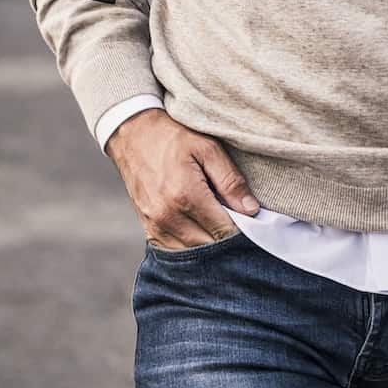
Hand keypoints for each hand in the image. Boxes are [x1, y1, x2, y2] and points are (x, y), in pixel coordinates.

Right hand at [107, 108, 258, 248]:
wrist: (133, 135)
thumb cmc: (174, 138)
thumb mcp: (208, 149)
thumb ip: (231, 181)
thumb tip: (251, 210)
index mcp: (186, 196)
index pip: (223, 230)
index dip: (243, 230)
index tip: (253, 223)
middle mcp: (168, 216)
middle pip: (208, 245)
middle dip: (227, 239)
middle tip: (240, 224)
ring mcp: (155, 225)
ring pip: (191, 252)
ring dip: (209, 244)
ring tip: (221, 224)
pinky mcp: (147, 228)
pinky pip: (174, 249)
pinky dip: (190, 245)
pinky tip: (201, 230)